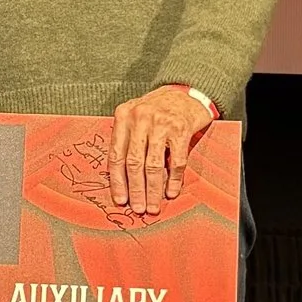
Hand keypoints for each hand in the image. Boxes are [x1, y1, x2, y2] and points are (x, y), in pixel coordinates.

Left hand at [109, 84, 216, 214]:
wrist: (186, 93)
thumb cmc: (157, 109)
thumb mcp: (135, 116)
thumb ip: (126, 140)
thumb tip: (121, 180)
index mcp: (123, 115)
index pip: (116, 154)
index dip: (117, 181)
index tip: (120, 199)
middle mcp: (140, 118)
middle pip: (133, 163)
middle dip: (136, 190)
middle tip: (138, 208)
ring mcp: (161, 123)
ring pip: (153, 165)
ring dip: (153, 190)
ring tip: (153, 206)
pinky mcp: (181, 129)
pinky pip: (176, 162)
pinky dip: (173, 180)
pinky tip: (171, 192)